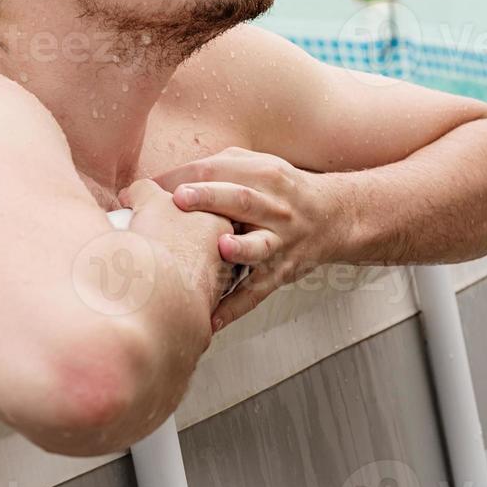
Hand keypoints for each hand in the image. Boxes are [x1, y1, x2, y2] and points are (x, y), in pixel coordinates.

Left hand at [137, 146, 353, 331]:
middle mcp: (274, 208)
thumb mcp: (261, 165)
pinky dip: (235, 308)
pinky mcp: (281, 272)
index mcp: (263, 176)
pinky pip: (257, 292)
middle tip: (179, 200)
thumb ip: (221, 167)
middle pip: (241, 199)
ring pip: (258, 246)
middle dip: (211, 199)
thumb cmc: (284, 190)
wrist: (334, 217)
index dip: (185, 177)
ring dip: (238, 250)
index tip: (152, 185)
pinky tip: (212, 320)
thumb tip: (168, 179)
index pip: (219, 170)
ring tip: (219, 252)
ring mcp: (280, 241)